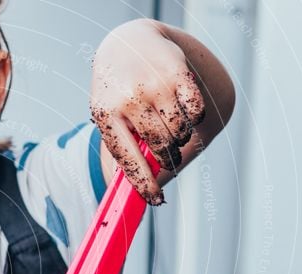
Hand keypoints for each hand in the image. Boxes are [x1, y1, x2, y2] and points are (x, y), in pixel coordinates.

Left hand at [90, 20, 206, 204]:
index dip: (143, 183)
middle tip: (167, 154)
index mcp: (105, 115)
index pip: (127, 158)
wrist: (127, 44)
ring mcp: (153, 84)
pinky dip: (195, 117)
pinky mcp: (177, 72)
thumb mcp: (108, 121)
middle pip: (160, 147)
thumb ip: (123, 153)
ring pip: (180, 132)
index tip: (156, 201)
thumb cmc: (117, 94)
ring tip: (170, 126)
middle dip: (167, 157)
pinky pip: (197, 112)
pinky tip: (182, 109)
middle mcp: (128, 99)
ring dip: (180, 137)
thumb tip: (137, 194)